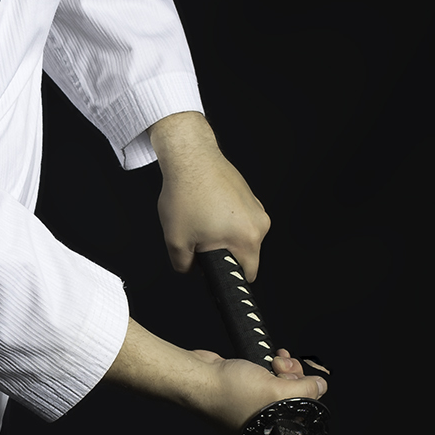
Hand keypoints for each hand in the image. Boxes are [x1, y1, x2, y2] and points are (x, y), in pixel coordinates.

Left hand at [148, 112, 269, 281]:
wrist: (191, 156)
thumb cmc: (186, 192)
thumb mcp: (175, 240)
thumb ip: (183, 264)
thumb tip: (188, 268)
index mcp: (247, 238)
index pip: (247, 274)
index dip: (228, 278)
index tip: (216, 274)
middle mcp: (259, 223)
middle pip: (244, 254)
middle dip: (222, 254)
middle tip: (200, 241)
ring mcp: (256, 207)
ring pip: (241, 236)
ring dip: (223, 235)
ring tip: (201, 220)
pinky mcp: (250, 195)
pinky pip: (240, 219)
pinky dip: (225, 219)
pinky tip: (206, 208)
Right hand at [188, 346, 327, 432]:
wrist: (199, 377)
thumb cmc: (228, 393)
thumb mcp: (277, 391)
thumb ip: (305, 391)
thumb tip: (321, 386)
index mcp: (270, 434)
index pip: (303, 417)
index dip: (310, 396)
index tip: (313, 380)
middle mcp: (263, 422)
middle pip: (295, 398)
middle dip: (296, 378)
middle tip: (287, 369)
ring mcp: (253, 404)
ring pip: (283, 385)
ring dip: (286, 368)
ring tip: (277, 362)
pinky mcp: (246, 389)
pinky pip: (268, 378)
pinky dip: (273, 366)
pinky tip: (272, 358)